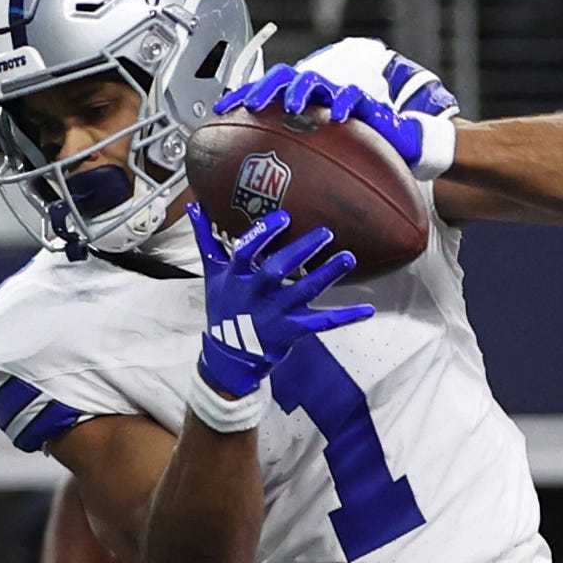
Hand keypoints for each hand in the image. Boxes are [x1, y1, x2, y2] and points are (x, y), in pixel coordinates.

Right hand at [190, 205, 367, 409]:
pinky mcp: (291, 331)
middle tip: (325, 232)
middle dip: (300, 250)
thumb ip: (206, 239)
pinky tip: (367, 309)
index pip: (246, 251)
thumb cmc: (223, 307)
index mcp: (236, 276)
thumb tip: (195, 207)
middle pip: (277, 269)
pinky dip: (345, 316)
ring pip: (303, 292)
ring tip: (348, 257)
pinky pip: (321, 323)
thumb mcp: (211, 274)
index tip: (284, 218)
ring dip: (326, 275)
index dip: (264, 234)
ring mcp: (274, 313)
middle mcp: (255, 293)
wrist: (228, 355)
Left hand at [214, 61, 450, 168]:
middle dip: (265, 88)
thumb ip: (287, 173)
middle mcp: (314, 96)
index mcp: (296, 106)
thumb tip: (250, 198)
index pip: (263, 92)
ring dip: (300, 91)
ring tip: (293, 105)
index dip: (240, 96)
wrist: (393, 150)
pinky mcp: (365, 102)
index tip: (220, 110)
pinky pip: (353, 96)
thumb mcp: (314, 167)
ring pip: (313, 79)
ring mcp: (338, 96)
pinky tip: (335, 116)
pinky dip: (343, 103)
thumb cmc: (353, 160)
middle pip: (282, 77)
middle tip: (254, 105)